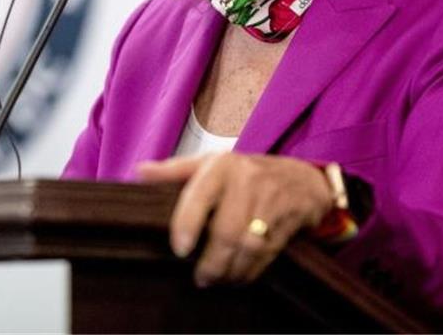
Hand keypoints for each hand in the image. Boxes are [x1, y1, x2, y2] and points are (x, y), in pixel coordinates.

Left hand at [137, 153, 332, 286]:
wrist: (302, 178)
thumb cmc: (245, 172)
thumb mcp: (211, 163)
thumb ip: (175, 170)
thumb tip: (140, 172)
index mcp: (223, 166)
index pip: (201, 194)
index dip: (187, 223)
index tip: (179, 249)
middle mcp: (247, 181)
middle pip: (227, 230)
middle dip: (212, 261)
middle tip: (200, 277)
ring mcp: (271, 201)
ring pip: (248, 246)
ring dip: (230, 271)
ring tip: (216, 279)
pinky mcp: (288, 220)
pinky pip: (267, 254)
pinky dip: (250, 271)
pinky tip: (237, 277)